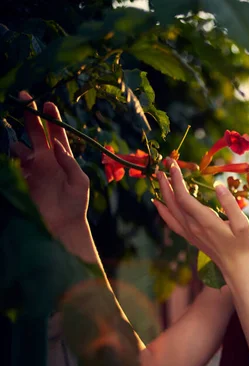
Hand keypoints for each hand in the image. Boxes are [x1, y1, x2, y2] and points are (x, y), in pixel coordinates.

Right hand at [11, 92, 89, 238]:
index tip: (47, 103)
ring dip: (20, 144)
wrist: (62, 227)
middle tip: (23, 98)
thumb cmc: (75, 204)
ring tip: (27, 153)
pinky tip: (16, 158)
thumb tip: (57, 145)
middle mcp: (45, 160)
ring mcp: (30, 169)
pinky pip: (12, 165)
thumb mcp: (79, 181)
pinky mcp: (20, 180)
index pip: (56, 134)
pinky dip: (11, 159)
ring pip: (20, 148)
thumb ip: (69, 162)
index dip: (51, 118)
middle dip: (30, 117)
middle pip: (36, 134)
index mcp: (62, 158)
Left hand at [152, 160, 248, 277]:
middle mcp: (192, 226)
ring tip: (159, 177)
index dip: (177, 181)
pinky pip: (171, 221)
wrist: (234, 266)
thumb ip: (230, 204)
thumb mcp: (242, 224)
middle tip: (163, 165)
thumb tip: (218, 186)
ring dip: (163, 192)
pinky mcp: (189, 236)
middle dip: (167, 182)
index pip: (184, 198)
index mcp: (205, 221)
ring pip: (170, 210)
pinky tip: (157, 202)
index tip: (174, 166)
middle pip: (173, 201)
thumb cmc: (241, 244)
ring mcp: (189, 232)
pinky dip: (162, 210)